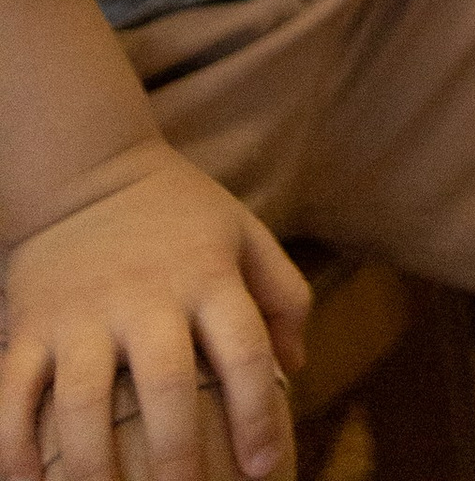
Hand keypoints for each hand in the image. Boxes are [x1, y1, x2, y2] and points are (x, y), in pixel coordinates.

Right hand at [0, 145, 305, 480]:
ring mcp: (82, 313)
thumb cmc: (178, 216)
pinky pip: (13, 394)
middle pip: (166, 384)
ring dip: (92, 467)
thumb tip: (297, 367)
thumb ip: (280, 293)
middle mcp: (146, 296)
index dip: (259, 413)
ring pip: (83, 401)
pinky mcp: (30, 325)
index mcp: (206, 276)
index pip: (245, 349)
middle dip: (177, 455)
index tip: (265, 468)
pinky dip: (11, 446)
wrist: (87, 172)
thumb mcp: (243, 233)